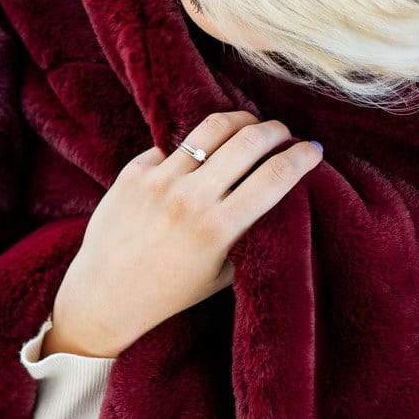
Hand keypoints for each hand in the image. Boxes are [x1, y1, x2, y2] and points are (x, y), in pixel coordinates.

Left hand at [43, 110, 322, 358]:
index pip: (275, 176)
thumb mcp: (222, 272)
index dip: (303, 156)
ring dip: (240, 122)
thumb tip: (277, 190)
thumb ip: (249, 233)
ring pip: (212, 128)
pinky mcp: (133, 172)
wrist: (105, 297)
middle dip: (276, 130)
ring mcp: (159, 181)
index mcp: (218, 227)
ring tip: (249, 126)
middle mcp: (190, 198)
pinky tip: (198, 157)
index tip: (314, 149)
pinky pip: (173, 146)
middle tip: (283, 133)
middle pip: (249, 139)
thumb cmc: (170, 293)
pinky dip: (192, 148)